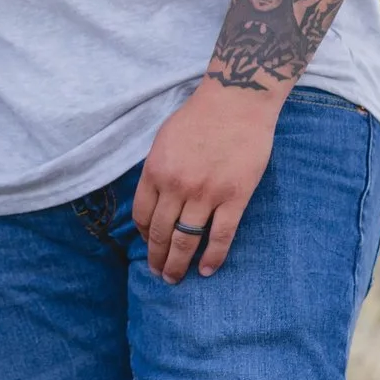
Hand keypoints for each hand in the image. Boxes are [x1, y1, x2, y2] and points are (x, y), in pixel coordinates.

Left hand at [132, 84, 280, 283]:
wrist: (237, 100)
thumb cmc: (200, 116)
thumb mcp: (164, 139)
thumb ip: (157, 170)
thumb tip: (154, 199)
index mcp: (156, 170)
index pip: (142, 215)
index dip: (144, 236)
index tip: (149, 246)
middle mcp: (177, 186)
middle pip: (161, 234)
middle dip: (157, 259)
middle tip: (158, 274)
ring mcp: (206, 194)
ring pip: (187, 240)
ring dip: (178, 265)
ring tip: (175, 278)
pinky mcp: (234, 197)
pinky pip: (220, 237)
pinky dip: (212, 258)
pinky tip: (206, 270)